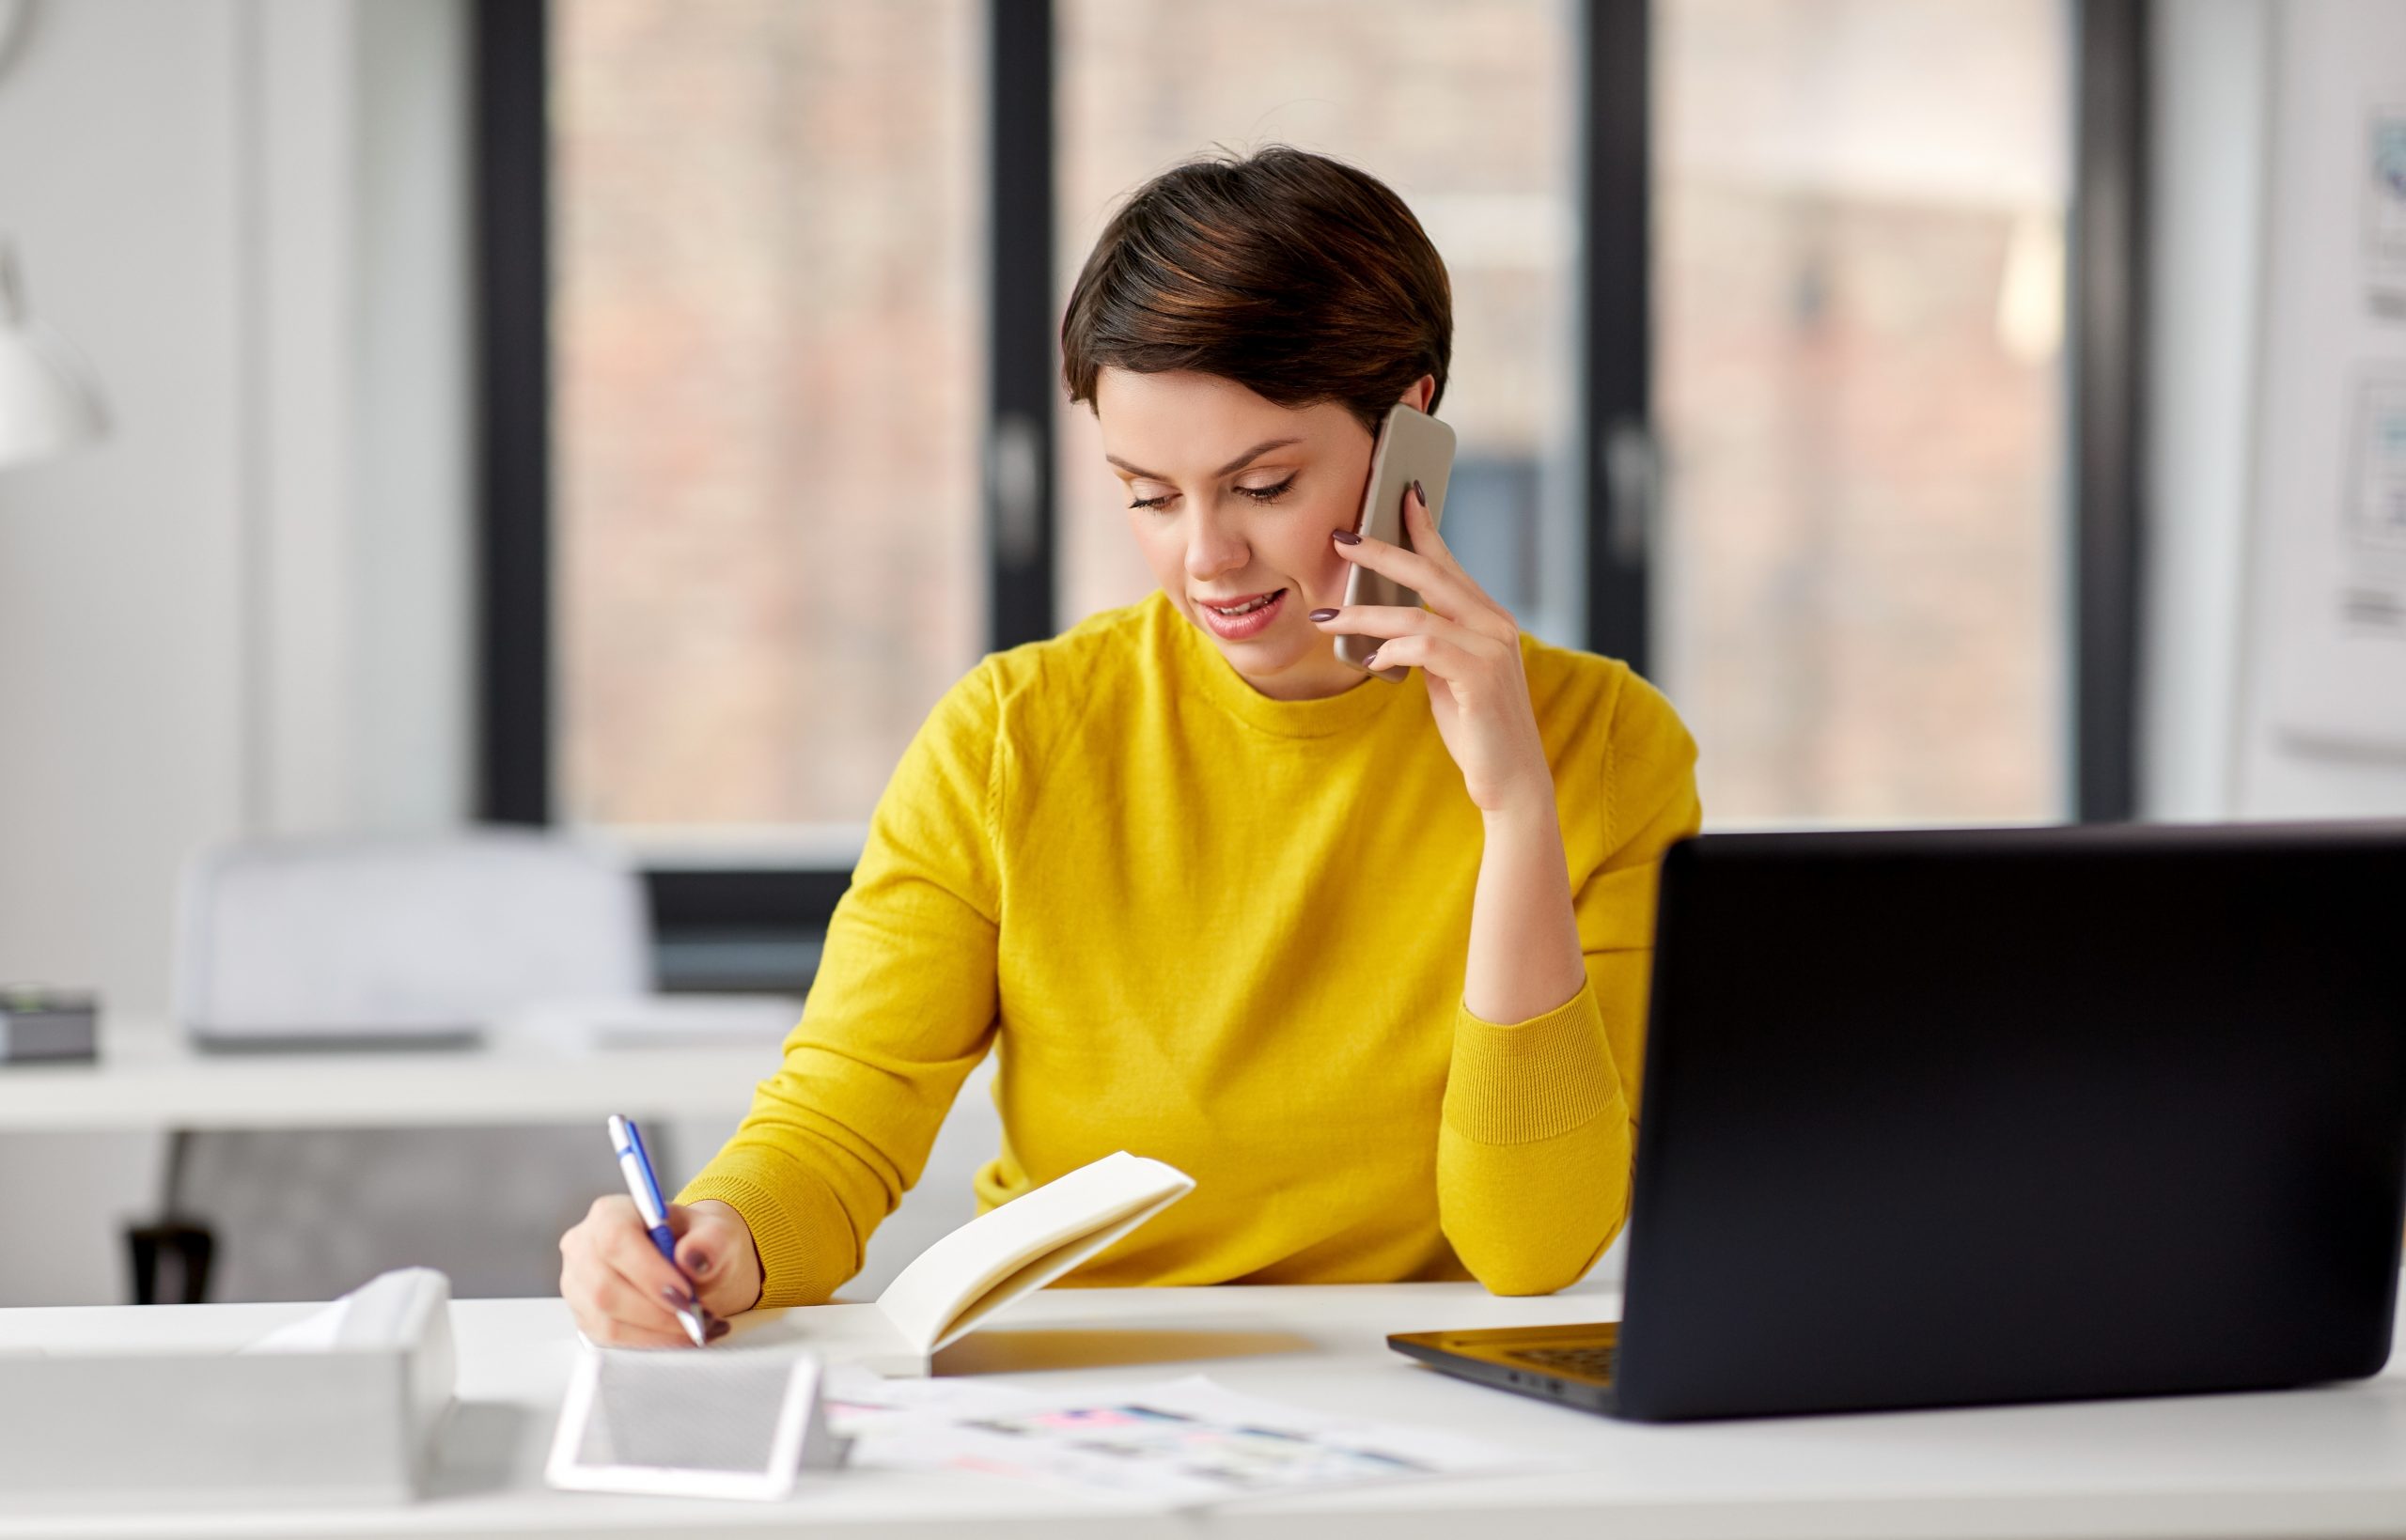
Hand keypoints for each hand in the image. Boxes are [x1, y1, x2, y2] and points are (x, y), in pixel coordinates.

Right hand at [558, 1196, 760, 1346]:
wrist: (689, 1260)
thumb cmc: (695, 1241)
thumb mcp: (714, 1230)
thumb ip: (710, 1240)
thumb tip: (692, 1259)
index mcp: (610, 1213)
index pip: (615, 1239)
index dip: (648, 1272)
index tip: (684, 1294)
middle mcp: (583, 1247)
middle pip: (605, 1288)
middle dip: (657, 1312)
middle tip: (698, 1319)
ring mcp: (578, 1285)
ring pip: (607, 1321)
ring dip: (657, 1332)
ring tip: (698, 1327)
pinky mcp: (585, 1316)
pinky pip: (612, 1340)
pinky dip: (651, 1342)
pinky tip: (680, 1335)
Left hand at [1316, 483, 1553, 814]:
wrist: (1511, 780)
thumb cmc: (1477, 729)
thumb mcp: (1449, 676)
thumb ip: (1430, 644)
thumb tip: (1386, 628)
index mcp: (1488, 619)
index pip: (1449, 564)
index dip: (1423, 528)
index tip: (1400, 495)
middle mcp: (1494, 625)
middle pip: (1430, 574)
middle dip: (1381, 553)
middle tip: (1340, 539)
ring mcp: (1491, 649)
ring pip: (1415, 613)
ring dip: (1363, 614)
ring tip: (1324, 617)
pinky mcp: (1480, 677)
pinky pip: (1424, 648)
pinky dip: (1392, 649)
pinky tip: (1372, 661)